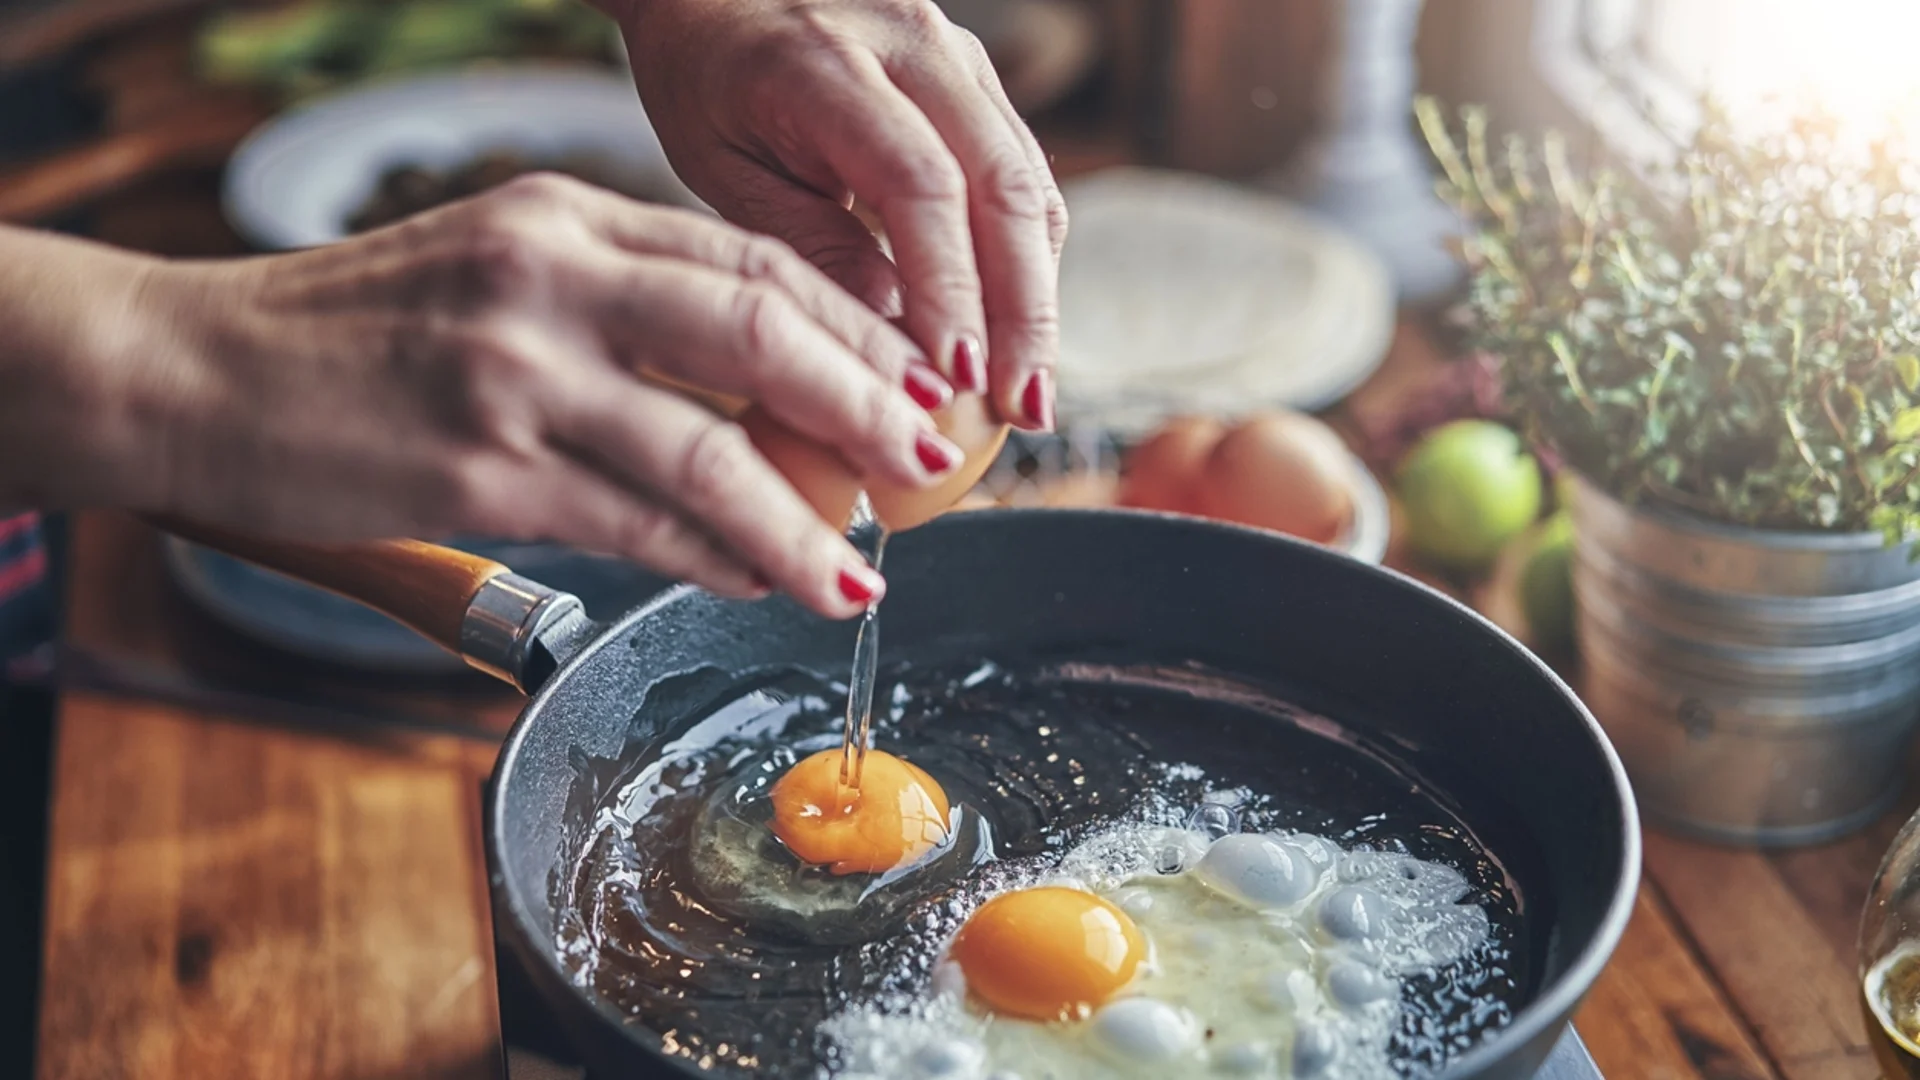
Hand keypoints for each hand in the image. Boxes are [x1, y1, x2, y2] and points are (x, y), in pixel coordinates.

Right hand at [0, 177, 964, 617]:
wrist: (193, 369)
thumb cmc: (353, 331)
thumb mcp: (495, 270)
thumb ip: (616, 306)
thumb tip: (752, 391)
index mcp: (564, 216)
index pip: (749, 260)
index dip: (852, 329)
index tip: (911, 384)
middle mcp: (549, 277)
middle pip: (759, 331)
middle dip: (865, 405)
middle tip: (926, 464)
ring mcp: (513, 373)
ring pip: (709, 448)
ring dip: (801, 522)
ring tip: (855, 572)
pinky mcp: (479, 469)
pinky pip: (634, 522)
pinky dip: (710, 558)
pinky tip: (753, 579)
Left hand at [611, 0, 1066, 430]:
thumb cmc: (704, 79)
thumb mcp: (723, 167)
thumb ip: (807, 244)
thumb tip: (894, 343)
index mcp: (827, 64)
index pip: (921, 185)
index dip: (951, 289)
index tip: (958, 379)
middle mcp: (914, 44)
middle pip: (1003, 187)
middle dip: (1023, 311)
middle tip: (1023, 407)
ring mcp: (958, 56)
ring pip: (1029, 185)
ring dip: (1038, 296)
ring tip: (1030, 390)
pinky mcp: (978, 80)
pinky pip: (1022, 177)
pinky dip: (1026, 261)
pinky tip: (1015, 333)